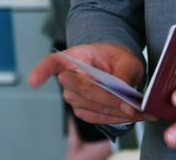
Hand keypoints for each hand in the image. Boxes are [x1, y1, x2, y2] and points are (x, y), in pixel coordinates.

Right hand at [28, 43, 149, 123]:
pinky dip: (116, 118)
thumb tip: (124, 94)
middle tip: (135, 106)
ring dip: (117, 112)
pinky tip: (133, 116)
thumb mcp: (126, 59)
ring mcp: (72, 96)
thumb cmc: (118, 59)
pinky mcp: (81, 110)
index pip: (51, 63)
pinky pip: (97, 118)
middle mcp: (68, 78)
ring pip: (92, 107)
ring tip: (142, 112)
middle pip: (84, 91)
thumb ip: (124, 74)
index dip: (41, 72)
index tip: (33, 82)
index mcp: (75, 57)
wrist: (116, 66)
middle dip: (110, 100)